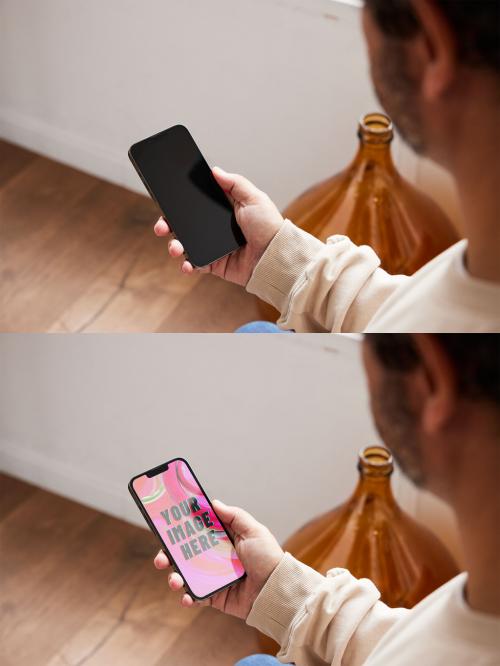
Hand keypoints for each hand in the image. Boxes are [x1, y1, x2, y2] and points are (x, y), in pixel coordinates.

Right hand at [153, 167, 283, 285]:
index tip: (164, 200)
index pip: (194, 204)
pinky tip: (187, 264)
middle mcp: (214, 228)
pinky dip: (188, 266)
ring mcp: (213, 247)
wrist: (275, 256)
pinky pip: (196, 264)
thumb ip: (235, 183)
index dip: (178, 203)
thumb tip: (215, 170)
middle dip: (168, 225)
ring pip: (185, 245)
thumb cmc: (269, 226)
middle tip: (161, 226)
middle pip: (183, 225)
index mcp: (222, 210)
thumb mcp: (255, 198)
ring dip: (174, 246)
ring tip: (175, 248)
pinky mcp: (215, 265)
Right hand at [153, 499, 283, 619]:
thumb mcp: (254, 530)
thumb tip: (213, 502)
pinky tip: (186, 596)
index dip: (181, 528)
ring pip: (186, 575)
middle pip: (185, 554)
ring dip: (174, 577)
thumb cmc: (267, 557)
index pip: (197, 531)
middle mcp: (215, 558)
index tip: (167, 524)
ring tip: (174, 579)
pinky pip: (196, 596)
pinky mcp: (215, 596)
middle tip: (161, 557)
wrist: (276, 590)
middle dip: (169, 555)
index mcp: (223, 540)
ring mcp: (213, 578)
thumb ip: (234, 516)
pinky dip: (188, 597)